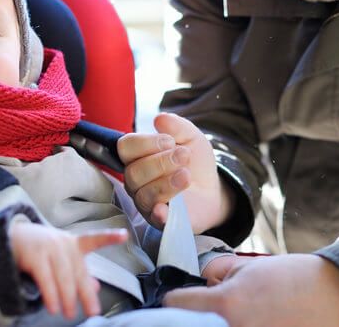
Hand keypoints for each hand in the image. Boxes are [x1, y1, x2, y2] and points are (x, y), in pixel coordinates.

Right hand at [9, 222, 127, 318]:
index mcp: (73, 243)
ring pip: (63, 276)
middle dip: (85, 293)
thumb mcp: (61, 258)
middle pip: (79, 270)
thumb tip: (95, 287)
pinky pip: (45, 278)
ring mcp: (49, 247)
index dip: (109, 237)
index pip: (94, 239)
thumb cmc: (40, 250)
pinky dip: (50, 294)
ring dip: (67, 297)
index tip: (124, 235)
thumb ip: (78, 272)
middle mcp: (63, 243)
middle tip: (93, 312)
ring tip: (69, 314)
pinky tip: (53, 307)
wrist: (9, 238)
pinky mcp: (34, 255)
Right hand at [117, 112, 233, 232]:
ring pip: (143, 193)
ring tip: (186, 175)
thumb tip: (160, 119)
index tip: (170, 141)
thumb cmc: (194, 162)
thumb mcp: (191, 138)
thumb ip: (177, 126)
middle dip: (160, 162)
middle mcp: (136, 180)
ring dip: (166, 182)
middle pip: (133, 172)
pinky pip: (153, 217)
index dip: (146, 143)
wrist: (212, 189)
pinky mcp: (160, 220)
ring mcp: (146, 202)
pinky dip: (159, 212)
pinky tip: (168, 206)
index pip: (125, 147)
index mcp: (138, 157)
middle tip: (184, 155)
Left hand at [164, 254, 338, 326]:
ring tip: (234, 316)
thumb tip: (200, 288)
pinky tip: (252, 322)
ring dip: (214, 325)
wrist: (335, 295)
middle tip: (204, 312)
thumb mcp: (248, 267)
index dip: (175, 300)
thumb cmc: (292, 278)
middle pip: (191, 326)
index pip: (175, 305)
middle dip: (194, 319)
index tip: (179, 300)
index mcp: (226, 303)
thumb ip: (218, 278)